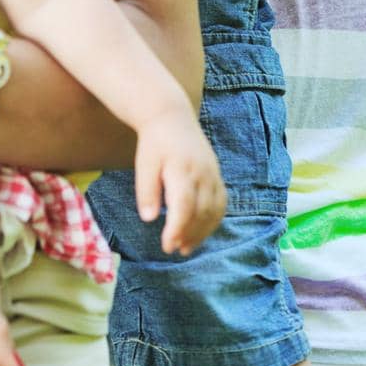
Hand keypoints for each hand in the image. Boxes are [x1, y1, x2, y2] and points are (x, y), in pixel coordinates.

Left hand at [133, 106, 225, 255]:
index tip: (167, 245)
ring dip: (202, 232)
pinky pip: (221, 203)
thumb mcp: (144, 163)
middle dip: (189, 234)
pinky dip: (213, 221)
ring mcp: (213, 173)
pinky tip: (200, 231)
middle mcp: (202, 171)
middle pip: (201, 211)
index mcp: (182, 168)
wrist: (172, 116)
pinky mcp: (217, 174)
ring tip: (186, 247)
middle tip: (173, 249)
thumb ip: (146, 190)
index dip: (177, 228)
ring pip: (214, 210)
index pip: (184, 204)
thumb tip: (149, 219)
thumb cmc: (155, 142)